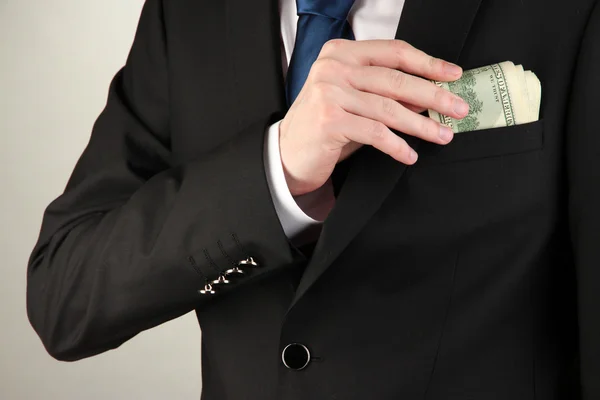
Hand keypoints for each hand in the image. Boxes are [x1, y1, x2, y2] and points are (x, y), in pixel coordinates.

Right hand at [279, 39, 468, 195]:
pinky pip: (375, 132)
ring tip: (442, 135)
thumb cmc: (323, 124)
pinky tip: (409, 155)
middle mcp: (334, 68)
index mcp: (341, 53)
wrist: (287, 152)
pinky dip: (397, 146)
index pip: (393, 52)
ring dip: (421, 125)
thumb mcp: (352, 98)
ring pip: (389, 108)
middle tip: (458, 108)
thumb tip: (429, 96)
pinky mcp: (329, 120)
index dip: (428, 63)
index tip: (453, 75)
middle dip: (433, 96)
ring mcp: (329, 93)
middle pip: (396, 79)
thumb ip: (382, 91)